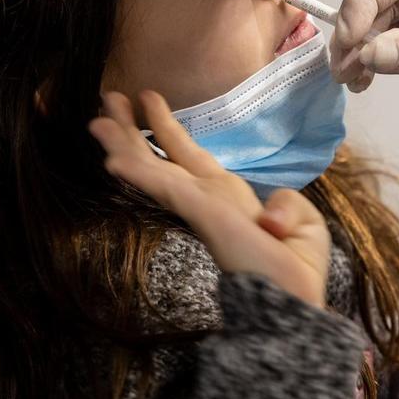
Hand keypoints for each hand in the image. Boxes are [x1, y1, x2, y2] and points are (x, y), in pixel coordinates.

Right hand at [89, 90, 330, 307]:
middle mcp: (207, 197)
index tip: (148, 98)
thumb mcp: (301, 222)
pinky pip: (166, 186)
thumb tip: (267, 216)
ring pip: (154, 168)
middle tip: (107, 98)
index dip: (167, 127)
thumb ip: (285, 204)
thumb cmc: (297, 269)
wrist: (295, 300)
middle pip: (161, 156)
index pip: (188, 156)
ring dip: (125, 142)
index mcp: (227, 196)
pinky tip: (113, 160)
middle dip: (132, 129)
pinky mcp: (202, 211)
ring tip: (97, 118)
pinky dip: (139, 172)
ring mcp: (201, 204)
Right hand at [332, 0, 398, 123]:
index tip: (350, 42)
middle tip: (341, 67)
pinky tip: (367, 77)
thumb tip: (367, 55)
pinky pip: (395, 38)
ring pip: (383, 20)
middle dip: (356, 32)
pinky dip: (378, 57)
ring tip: (351, 80)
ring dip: (362, 48)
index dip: (362, 5)